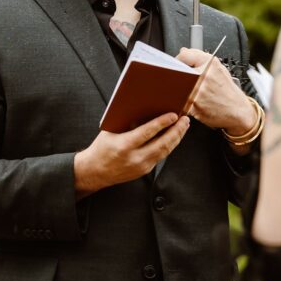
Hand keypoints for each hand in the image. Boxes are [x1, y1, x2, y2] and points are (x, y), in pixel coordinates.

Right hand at [74, 113, 189, 197]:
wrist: (95, 172)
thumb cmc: (102, 147)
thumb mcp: (111, 131)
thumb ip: (127, 122)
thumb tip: (147, 108)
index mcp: (124, 145)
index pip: (147, 132)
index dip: (162, 123)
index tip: (173, 115)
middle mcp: (134, 158)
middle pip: (161, 144)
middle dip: (176, 131)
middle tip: (185, 120)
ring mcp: (141, 167)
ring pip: (165, 151)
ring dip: (176, 138)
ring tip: (183, 126)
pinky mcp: (145, 171)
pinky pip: (161, 156)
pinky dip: (170, 145)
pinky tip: (175, 137)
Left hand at [176, 48, 255, 134]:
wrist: (238, 111)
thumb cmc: (228, 91)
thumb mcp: (219, 69)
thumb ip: (199, 58)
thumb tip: (183, 51)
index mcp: (210, 64)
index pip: (184, 55)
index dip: (179, 59)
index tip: (178, 64)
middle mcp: (204, 76)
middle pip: (178, 71)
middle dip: (177, 74)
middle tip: (183, 78)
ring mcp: (198, 91)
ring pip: (177, 86)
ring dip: (178, 88)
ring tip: (189, 90)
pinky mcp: (193, 106)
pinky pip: (180, 100)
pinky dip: (182, 100)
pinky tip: (191, 100)